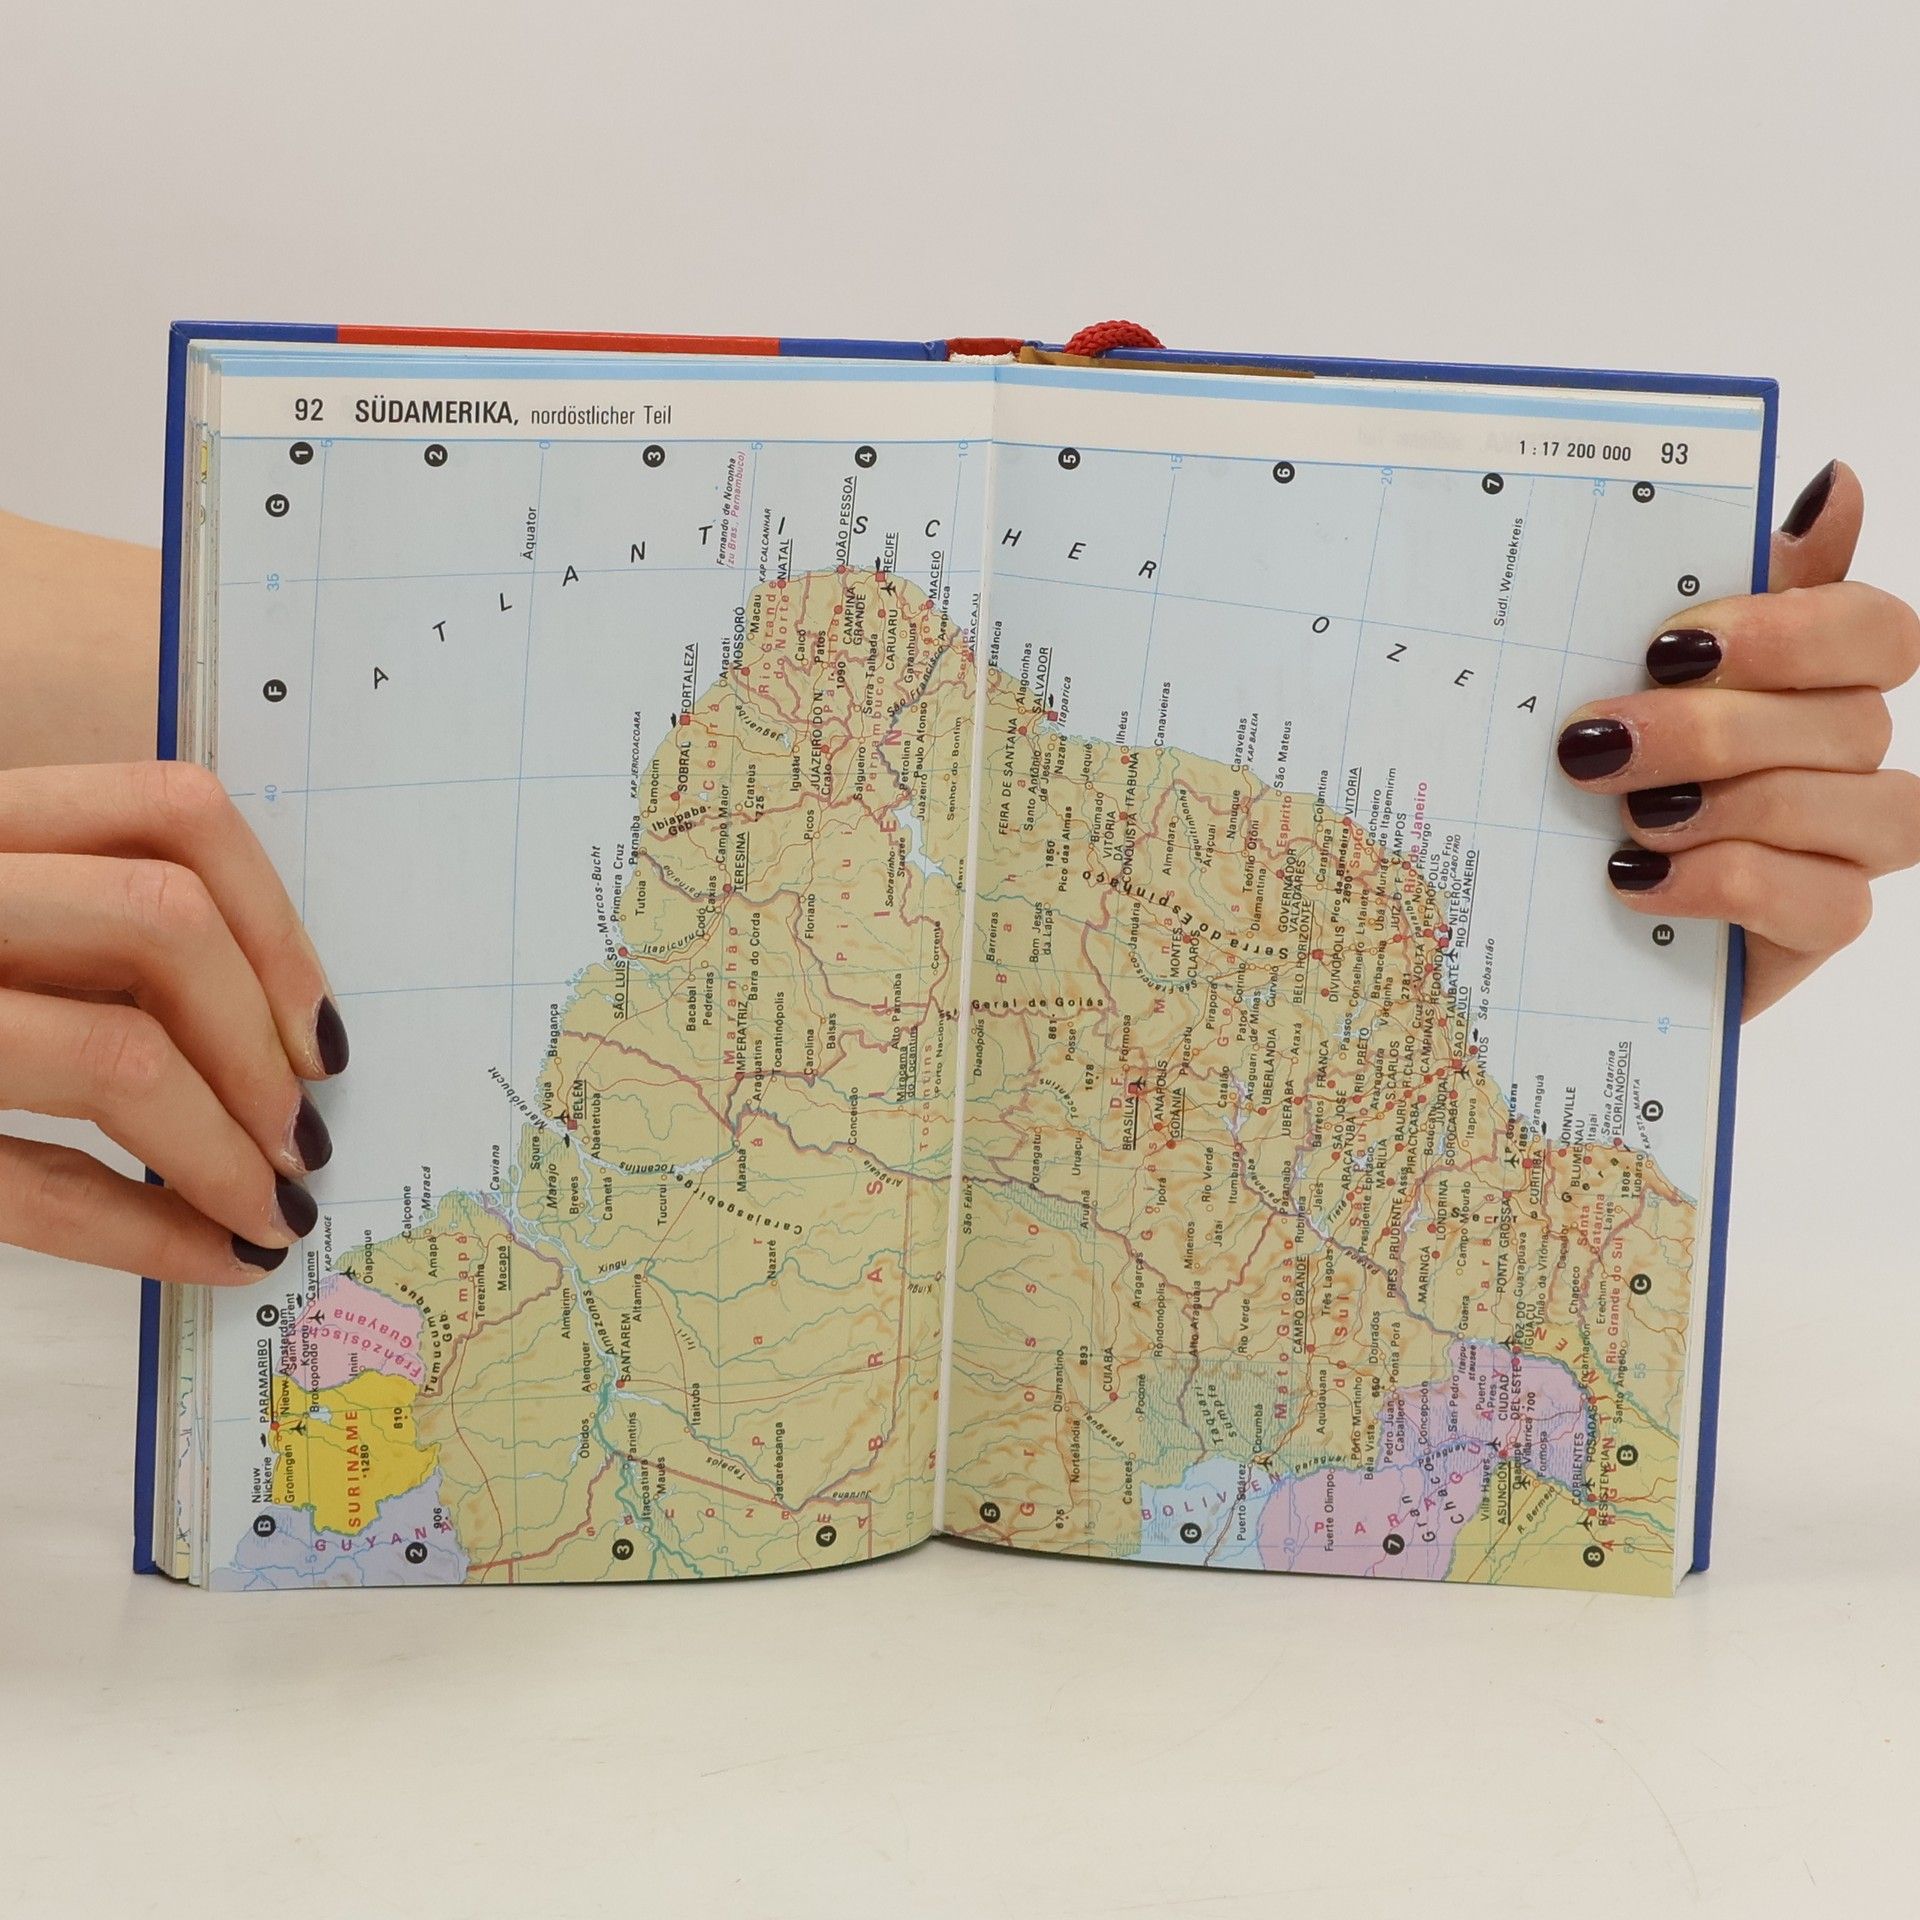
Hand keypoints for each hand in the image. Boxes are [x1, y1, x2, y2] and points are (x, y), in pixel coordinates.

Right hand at [0, 762, 347, 1283]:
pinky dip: (148, 1233)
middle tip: (300, 1133)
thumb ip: (76, 927)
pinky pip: (33, 1182)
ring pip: (118, 1054)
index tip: (320, 1028)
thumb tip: (269, 1022)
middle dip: (262, 1043)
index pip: (170, 808)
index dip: (278, 923)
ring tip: (269, 1204)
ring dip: (227, 1147)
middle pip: (165, 922)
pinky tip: (209, 1259)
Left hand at [1553, 460, 1919, 1017]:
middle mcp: (1841, 752)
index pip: (1872, 629)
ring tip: (1624, 815)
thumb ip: (1705, 583)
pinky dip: (1726, 884)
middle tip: (1596, 740)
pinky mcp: (1818, 925)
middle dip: (1713, 729)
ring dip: (1729, 805)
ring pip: (1860, 806)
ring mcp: (1843, 844)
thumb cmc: (1575, 779)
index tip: (1671, 643)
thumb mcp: (1604, 674)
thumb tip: (1830, 485)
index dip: (1789, 630)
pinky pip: (1828, 904)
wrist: (1530, 916)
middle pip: (1852, 719)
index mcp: (1805, 676)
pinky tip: (1638, 877)